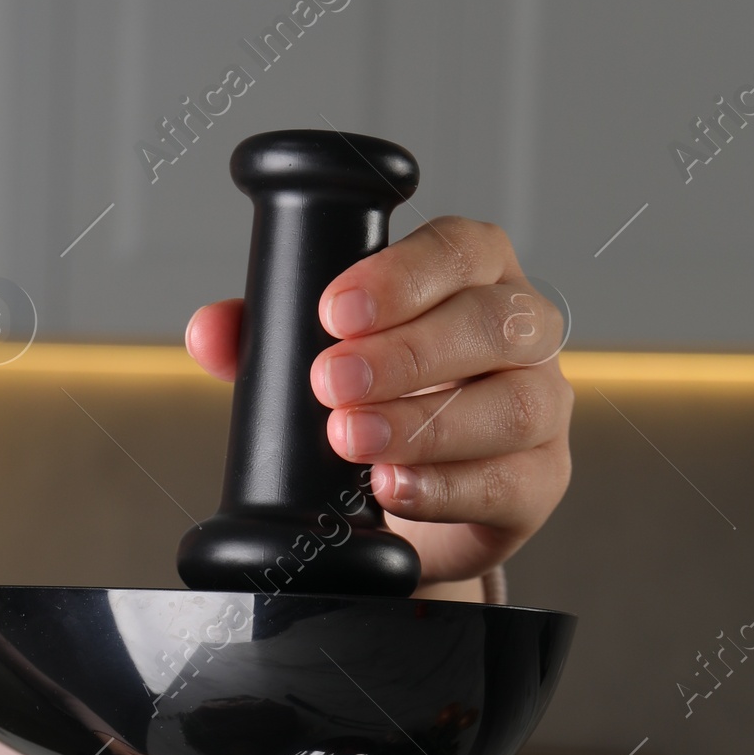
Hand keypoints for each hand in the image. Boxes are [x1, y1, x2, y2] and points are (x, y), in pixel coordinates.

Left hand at [186, 217, 571, 584]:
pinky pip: (508, 483)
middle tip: (331, 383)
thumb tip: (209, 331)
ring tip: (353, 440)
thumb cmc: (381, 405)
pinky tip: (393, 489)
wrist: (419, 504)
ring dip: (425, 426)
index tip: (335, 309)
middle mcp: (524, 331)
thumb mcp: (324, 360)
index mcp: (477, 273)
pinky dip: (446, 488)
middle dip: (407, 353)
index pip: (458, 250)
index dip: (401, 276)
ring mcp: (545, 407)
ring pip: (511, 405)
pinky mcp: (541, 483)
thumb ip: (267, 337)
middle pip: (490, 324)